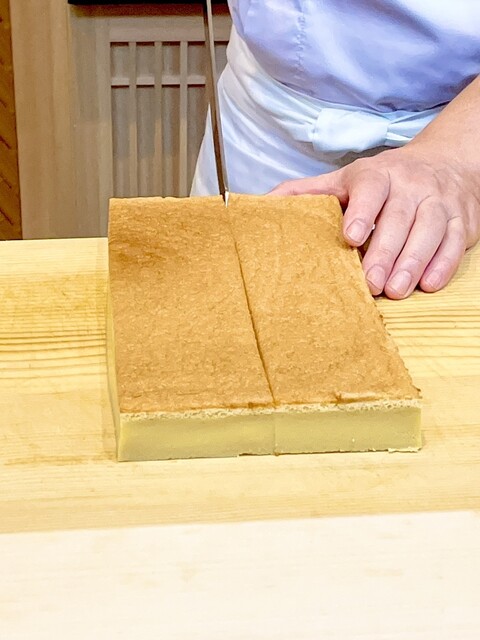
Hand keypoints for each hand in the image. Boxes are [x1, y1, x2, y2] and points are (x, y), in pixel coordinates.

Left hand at [269, 146, 479, 298]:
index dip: (363, 211)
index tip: (351, 237)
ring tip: (396, 290)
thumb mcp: (345, 180)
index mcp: (378, 174)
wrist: (444, 163)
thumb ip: (308, 192)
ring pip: (430, 231)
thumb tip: (263, 205)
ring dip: (413, 263)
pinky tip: (429, 284)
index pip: (371, 189)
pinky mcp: (462, 219)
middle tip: (370, 284)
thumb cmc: (384, 181)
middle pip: (401, 217)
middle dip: (385, 252)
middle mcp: (412, 184)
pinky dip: (443, 264)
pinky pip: (455, 242)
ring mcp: (440, 201)